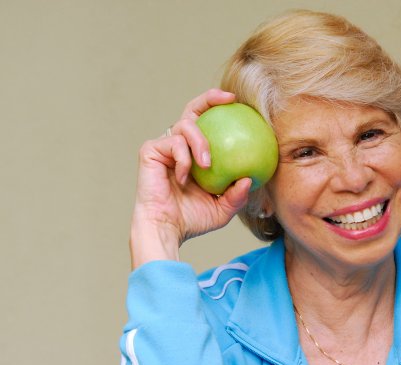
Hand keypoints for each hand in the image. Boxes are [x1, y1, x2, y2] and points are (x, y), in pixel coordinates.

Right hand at [131, 89, 252, 267]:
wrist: (166, 229)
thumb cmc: (192, 220)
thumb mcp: (222, 208)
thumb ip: (236, 195)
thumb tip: (249, 179)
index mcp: (196, 154)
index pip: (209, 124)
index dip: (221, 110)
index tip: (239, 105)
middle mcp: (179, 146)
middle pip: (192, 110)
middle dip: (209, 98)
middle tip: (227, 100)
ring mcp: (164, 147)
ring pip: (184, 125)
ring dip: (199, 141)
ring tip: (207, 163)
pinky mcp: (151, 151)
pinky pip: (172, 144)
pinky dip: (183, 159)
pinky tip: (185, 177)